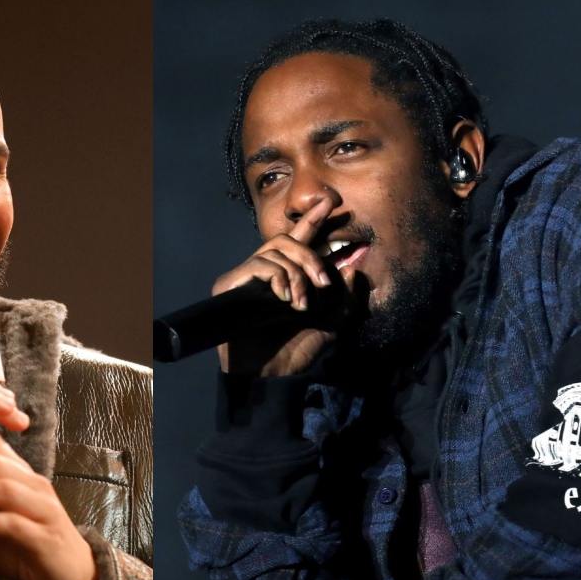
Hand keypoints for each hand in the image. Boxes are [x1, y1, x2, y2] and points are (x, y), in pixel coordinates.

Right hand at [213, 197, 357, 376]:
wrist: (269, 376)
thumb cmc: (295, 352)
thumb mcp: (332, 325)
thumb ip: (344, 299)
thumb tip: (350, 270)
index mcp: (288, 278)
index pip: (299, 240)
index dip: (313, 220)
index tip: (331, 203)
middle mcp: (265, 273)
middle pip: (287, 239)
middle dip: (311, 256)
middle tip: (324, 283)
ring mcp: (246, 278)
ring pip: (274, 249)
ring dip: (296, 273)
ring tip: (302, 303)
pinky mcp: (230, 285)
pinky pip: (258, 265)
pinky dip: (277, 278)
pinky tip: (285, 299)